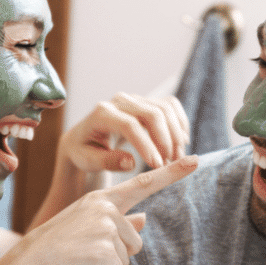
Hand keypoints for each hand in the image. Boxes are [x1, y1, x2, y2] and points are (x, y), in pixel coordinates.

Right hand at [0, 156, 197, 264]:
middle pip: (134, 240)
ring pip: (127, 256)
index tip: (195, 159)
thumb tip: (143, 219)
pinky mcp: (105, 247)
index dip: (172, 172)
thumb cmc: (57, 250)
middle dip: (115, 255)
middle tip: (82, 253)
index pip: (143, 183)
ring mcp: (105, 225)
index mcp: (100, 198)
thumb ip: (117, 224)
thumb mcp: (87, 231)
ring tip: (80, 259)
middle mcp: (104, 206)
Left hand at [59, 93, 189, 172]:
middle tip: (170, 164)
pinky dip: (179, 123)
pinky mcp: (146, 101)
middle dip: (166, 140)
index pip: (130, 125)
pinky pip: (170, 105)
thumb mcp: (87, 160)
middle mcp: (119, 101)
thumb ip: (107, 161)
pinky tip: (181, 142)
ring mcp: (135, 99)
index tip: (157, 165)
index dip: (146, 145)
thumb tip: (131, 162)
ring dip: (175, 134)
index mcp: (101, 114)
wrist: (85, 136)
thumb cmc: (84, 151)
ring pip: (165, 109)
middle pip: (152, 114)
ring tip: (175, 158)